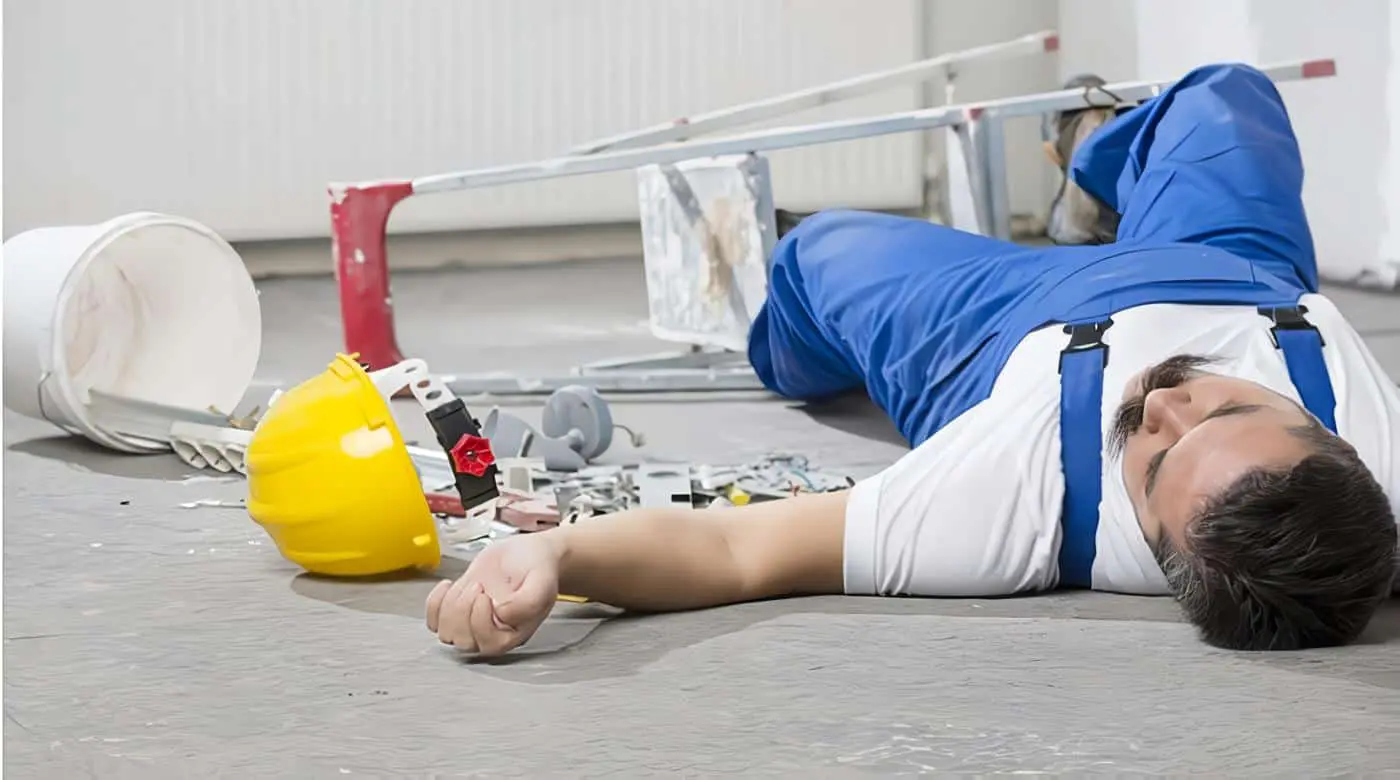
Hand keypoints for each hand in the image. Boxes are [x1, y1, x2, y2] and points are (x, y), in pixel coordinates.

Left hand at [425, 532, 561, 656]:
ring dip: (450, 604)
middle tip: (479, 585)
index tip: (485, 593)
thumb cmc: (539, 568)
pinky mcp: (459, 610)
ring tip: (470, 584)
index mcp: (513, 633)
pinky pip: (434, 620)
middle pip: (462, 639)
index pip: (487, 643)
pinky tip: (449, 585)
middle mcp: (491, 633)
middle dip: (464, 609)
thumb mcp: (542, 582)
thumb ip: (528, 602)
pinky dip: (435, 602)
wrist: (529, 552)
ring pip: (446, 631)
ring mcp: (472, 622)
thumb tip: (502, 616)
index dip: (479, 620)